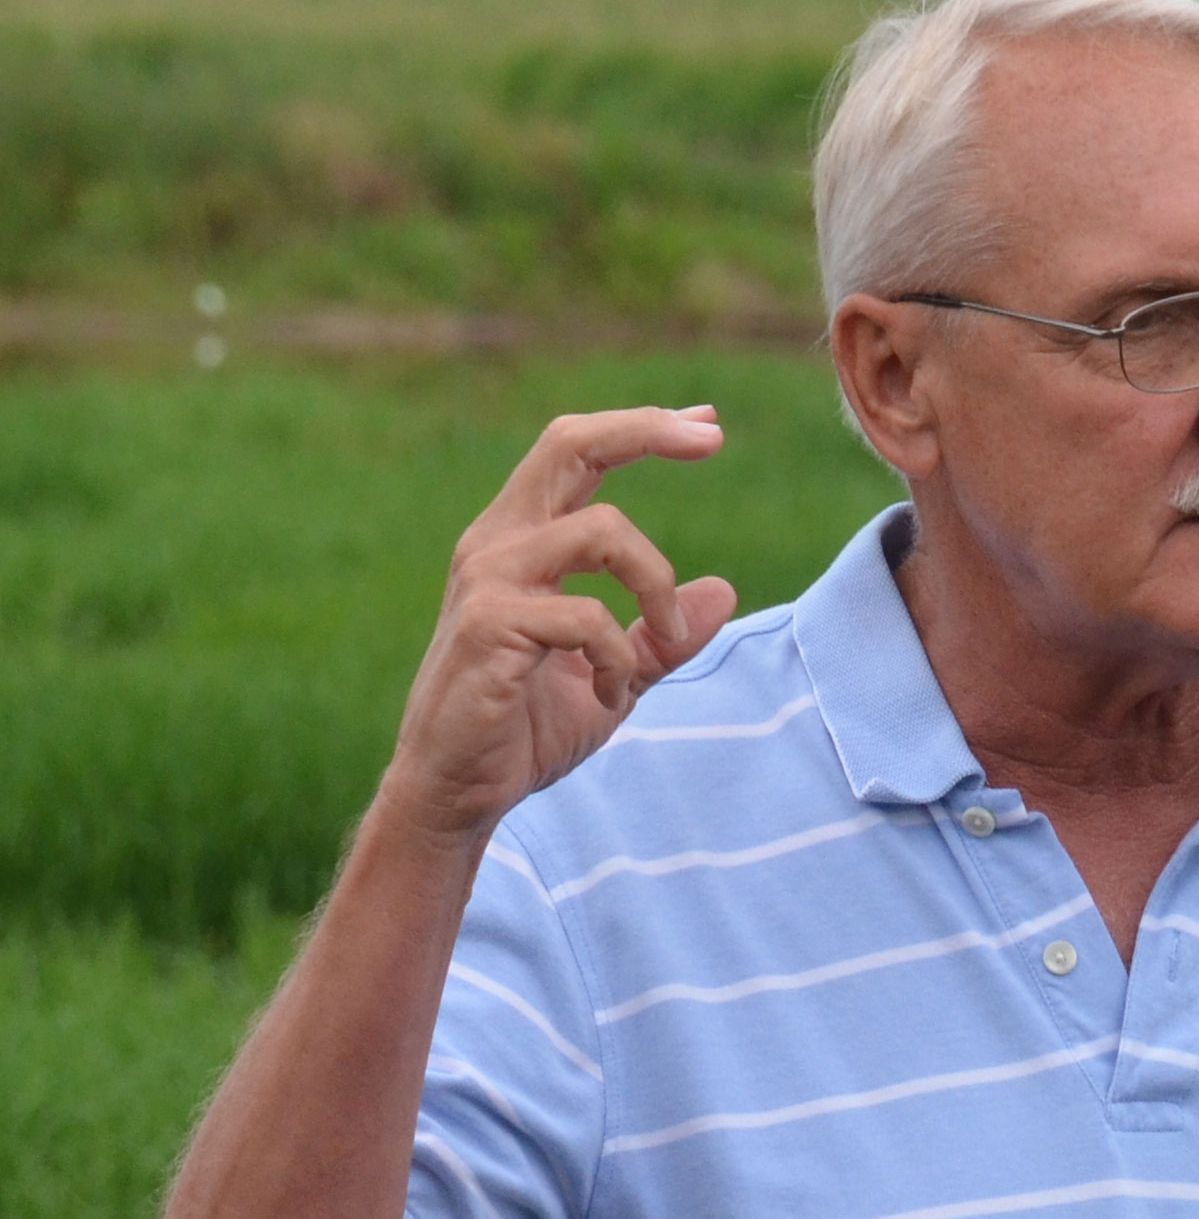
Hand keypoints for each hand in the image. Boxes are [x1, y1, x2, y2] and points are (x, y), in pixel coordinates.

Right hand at [382, 406, 735, 847]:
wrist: (457, 793)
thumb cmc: (523, 731)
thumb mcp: (613, 679)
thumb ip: (661, 637)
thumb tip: (722, 593)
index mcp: (521, 542)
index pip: (576, 452)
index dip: (641, 428)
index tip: (707, 425)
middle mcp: (498, 545)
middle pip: (570, 443)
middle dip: (646, 430)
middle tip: (712, 440)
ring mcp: (489, 581)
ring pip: (600, 531)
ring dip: (655, 587)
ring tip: (662, 643)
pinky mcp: (490, 627)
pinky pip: (588, 616)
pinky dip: (619, 658)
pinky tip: (608, 696)